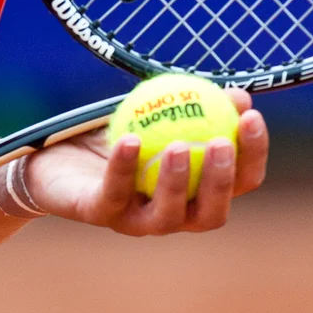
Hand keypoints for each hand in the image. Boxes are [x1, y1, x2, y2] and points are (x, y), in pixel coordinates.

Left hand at [24, 89, 267, 235]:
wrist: (60, 152)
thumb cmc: (119, 135)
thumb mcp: (159, 115)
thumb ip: (196, 106)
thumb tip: (240, 93)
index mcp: (193, 191)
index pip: (238, 182)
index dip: (253, 154)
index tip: (251, 115)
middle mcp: (172, 213)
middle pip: (210, 212)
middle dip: (222, 181)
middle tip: (222, 143)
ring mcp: (136, 220)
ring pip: (167, 216)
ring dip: (177, 181)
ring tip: (180, 145)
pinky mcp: (99, 214)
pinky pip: (114, 193)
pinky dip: (123, 167)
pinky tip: (130, 140)